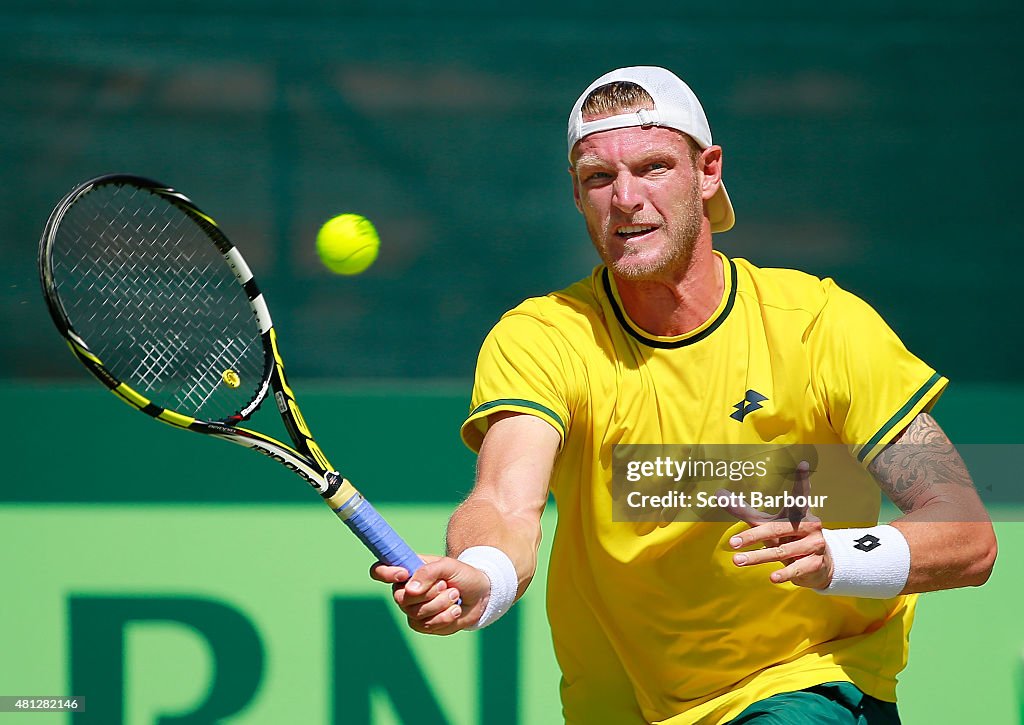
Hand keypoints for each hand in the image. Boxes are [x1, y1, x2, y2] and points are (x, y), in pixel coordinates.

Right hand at [369, 555, 491, 634]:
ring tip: (454, 595)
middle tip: (446, 585)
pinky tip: (455, 610)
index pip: (380, 571)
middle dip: (428, 593)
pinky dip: (445, 617)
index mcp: (408, 570)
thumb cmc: (462, 575)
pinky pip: (427, 626)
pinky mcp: (424, 624)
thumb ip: (429, 572)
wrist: (481, 594)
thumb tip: (411, 590)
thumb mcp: (448, 565)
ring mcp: (414, 609)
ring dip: (440, 604)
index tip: (404, 573)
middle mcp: (406, 590)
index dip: (385, 573)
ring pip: (415, 613)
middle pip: (400, 598)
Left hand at [723, 461, 833, 589]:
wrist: (817, 566)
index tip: (802, 464)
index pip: (799, 495)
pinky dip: (784, 574)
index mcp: (798, 513)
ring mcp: (814, 544)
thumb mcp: (767, 523)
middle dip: (753, 536)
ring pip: (781, 551)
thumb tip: (718, 493)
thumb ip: (744, 511)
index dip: (801, 480)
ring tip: (737, 561)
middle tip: (732, 542)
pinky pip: (796, 569)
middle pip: (776, 528)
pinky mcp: (815, 563)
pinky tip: (772, 578)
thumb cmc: (787, 537)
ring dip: (758, 557)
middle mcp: (809, 526)